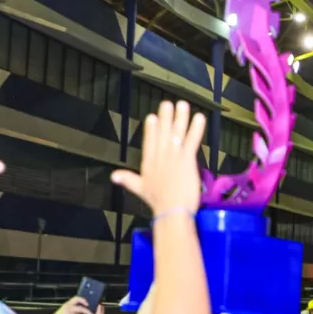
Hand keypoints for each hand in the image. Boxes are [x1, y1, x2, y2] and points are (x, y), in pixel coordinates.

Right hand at [112, 100, 206, 214]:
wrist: (172, 210)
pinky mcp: (187, 159)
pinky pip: (192, 140)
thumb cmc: (158, 202)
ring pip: (176, 133)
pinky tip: (199, 118)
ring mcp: (174, 156)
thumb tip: (113, 176)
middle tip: (167, 103)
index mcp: (149, 162)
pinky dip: (196, 129)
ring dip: (180, 118)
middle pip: (162, 133)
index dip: (151, 129)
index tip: (152, 116)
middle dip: (165, 117)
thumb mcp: (140, 188)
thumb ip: (127, 179)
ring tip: (182, 104)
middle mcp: (160, 156)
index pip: (149, 142)